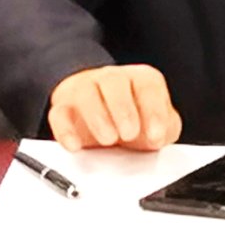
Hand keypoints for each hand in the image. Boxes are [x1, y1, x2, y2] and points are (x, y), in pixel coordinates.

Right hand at [48, 64, 181, 150]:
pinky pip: (59, 114)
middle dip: (123, 108)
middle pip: (114, 81)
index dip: (154, 109)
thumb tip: (160, 135)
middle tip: (130, 134)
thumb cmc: (133, 117)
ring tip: (108, 140)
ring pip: (85, 93)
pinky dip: (65, 130)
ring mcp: (85, 90)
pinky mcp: (63, 108)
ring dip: (97, 116)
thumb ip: (165, 128)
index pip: (148, 83)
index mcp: (139, 80)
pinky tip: (75, 145)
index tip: (156, 134)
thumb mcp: (157, 123)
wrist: (101, 110)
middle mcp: (111, 80)